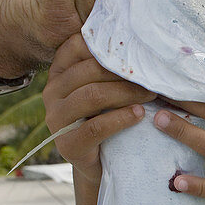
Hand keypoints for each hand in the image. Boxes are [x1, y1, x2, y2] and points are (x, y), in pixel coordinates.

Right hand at [43, 34, 154, 181]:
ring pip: (92, 95)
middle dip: (124, 71)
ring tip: (151, 93)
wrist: (102, 164)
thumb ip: (110, 67)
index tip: (136, 49)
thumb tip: (141, 40)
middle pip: (89, 70)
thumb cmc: (108, 117)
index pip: (77, 45)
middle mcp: (52, 92)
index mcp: (59, 73)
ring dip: (126, 92)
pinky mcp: (67, 144)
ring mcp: (56, 118)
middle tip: (152, 75)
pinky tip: (140, 114)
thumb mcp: (106, 88)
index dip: (107, 45)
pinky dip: (121, 118)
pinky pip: (95, 126)